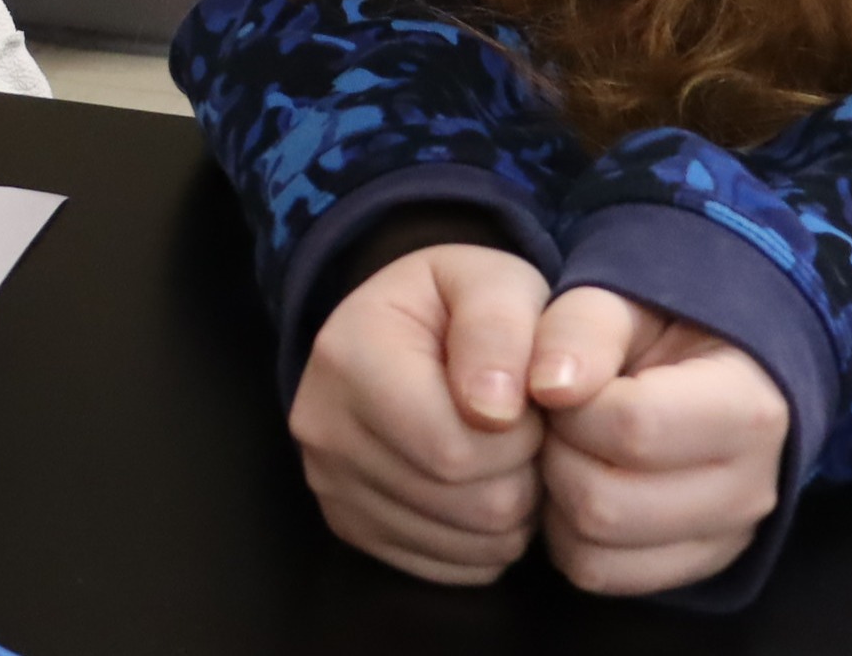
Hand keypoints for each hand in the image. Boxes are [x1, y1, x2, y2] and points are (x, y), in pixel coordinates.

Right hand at [288, 244, 549, 585]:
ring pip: (466, 544)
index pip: (455, 447)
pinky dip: (485, 540)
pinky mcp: (351, 528)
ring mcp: (331, 487)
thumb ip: (500, 328)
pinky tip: (480, 486)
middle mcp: (323, 430)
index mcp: (348, 357)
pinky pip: (451, 570)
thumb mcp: (490, 280)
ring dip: (511, 510)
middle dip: (521, 473)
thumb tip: (495, 410)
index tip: (528, 401)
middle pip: (465, 502)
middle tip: (522, 431)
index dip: (521, 435)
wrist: (402, 329)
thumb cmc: (455, 303)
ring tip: (503, 454)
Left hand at [527, 288, 790, 597]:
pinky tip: (579, 485)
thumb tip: (547, 386)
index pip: (634, 429)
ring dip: (556, 497)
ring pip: (594, 548)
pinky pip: (598, 575)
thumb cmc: (661, 329)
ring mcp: (725, 540)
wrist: (711, 370)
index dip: (573, 407)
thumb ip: (582, 330)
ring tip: (571, 447)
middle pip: (604, 503)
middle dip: (559, 453)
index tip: (565, 382)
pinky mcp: (690, 570)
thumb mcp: (621, 301)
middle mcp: (750, 489)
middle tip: (560, 418)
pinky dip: (567, 536)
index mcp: (749, 410)